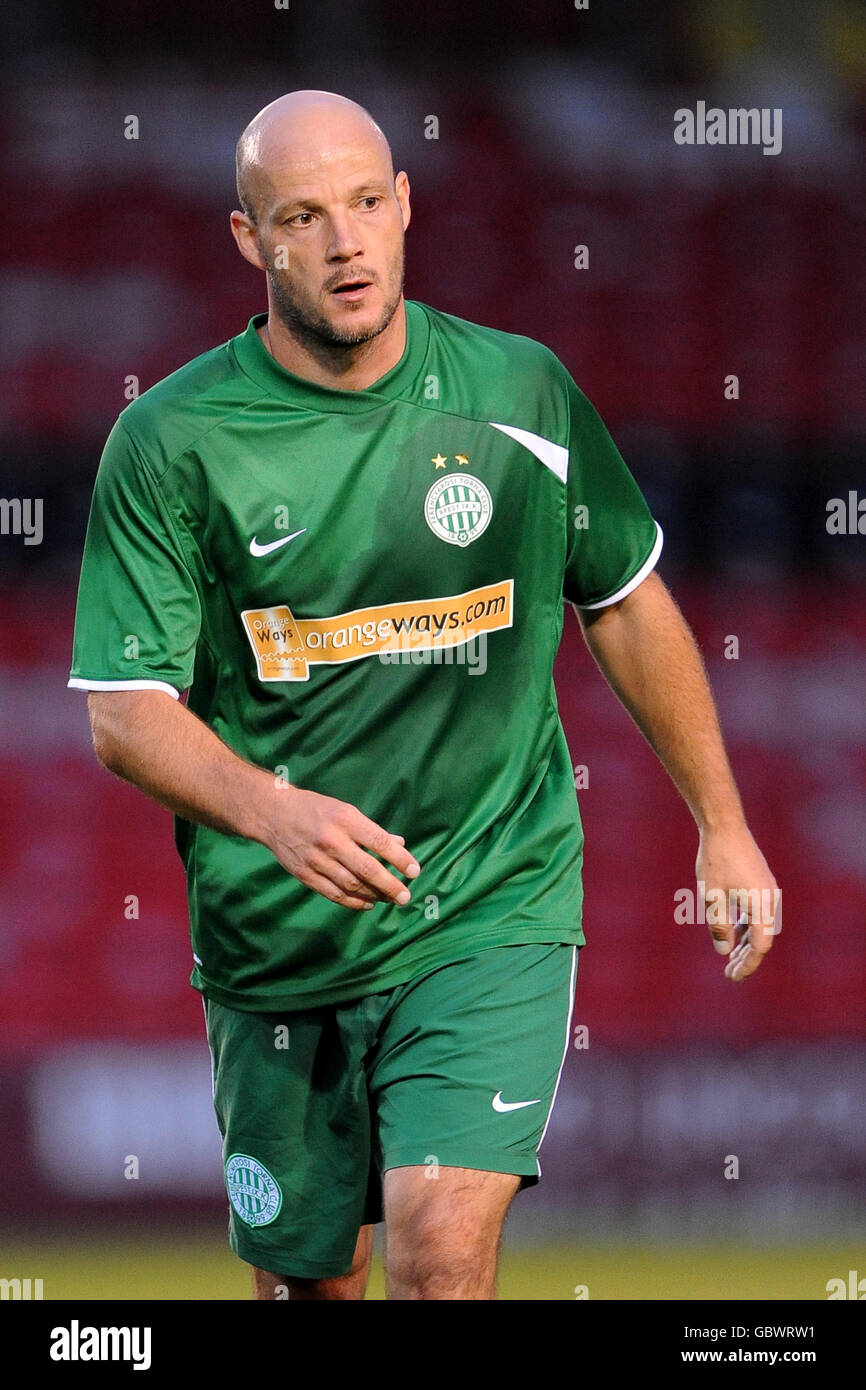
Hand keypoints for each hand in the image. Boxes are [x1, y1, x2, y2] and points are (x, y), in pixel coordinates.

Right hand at [264, 785, 419, 909]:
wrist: (273, 814)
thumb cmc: (316, 810)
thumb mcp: (346, 811)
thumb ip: (372, 831)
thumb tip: (400, 846)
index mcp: (345, 819)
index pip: (379, 841)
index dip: (400, 859)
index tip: (415, 872)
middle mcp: (331, 840)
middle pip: (366, 868)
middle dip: (390, 885)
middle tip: (406, 896)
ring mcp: (316, 859)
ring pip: (351, 885)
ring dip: (374, 895)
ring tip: (389, 899)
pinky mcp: (304, 874)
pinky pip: (333, 894)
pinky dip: (353, 902)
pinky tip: (368, 903)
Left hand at [696, 825, 778, 981]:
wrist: (724, 826)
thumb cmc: (716, 861)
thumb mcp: (712, 898)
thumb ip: (719, 927)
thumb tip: (724, 952)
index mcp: (762, 907)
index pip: (760, 946)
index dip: (747, 965)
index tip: (732, 977)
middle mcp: (770, 900)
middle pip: (762, 938)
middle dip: (747, 958)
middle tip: (729, 974)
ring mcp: (767, 891)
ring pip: (760, 925)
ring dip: (746, 942)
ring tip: (730, 958)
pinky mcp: (760, 883)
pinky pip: (756, 912)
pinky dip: (746, 926)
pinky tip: (733, 933)